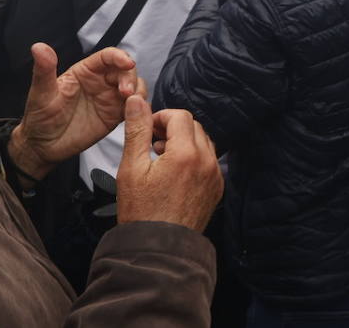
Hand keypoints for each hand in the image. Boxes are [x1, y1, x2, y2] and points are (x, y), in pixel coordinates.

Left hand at [8, 43, 141, 179]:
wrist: (43, 147)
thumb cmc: (39, 118)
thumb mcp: (41, 94)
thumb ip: (44, 70)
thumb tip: (38, 47)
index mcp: (84, 71)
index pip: (107, 57)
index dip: (120, 57)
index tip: (127, 63)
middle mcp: (100, 81)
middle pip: (125, 70)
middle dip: (130, 78)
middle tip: (126, 93)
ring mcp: (109, 98)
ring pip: (134, 86)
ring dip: (138, 92)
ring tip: (131, 103)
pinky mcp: (115, 116)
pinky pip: (134, 107)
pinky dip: (140, 108)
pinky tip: (137, 113)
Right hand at [116, 96, 222, 230]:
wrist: (159, 249)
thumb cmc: (141, 211)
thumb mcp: (131, 168)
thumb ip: (136, 130)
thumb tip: (137, 100)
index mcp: (186, 154)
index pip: (180, 116)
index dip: (161, 117)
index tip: (147, 128)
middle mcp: (206, 162)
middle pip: (194, 127)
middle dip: (173, 128)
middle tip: (152, 142)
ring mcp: (214, 176)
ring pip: (203, 142)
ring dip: (184, 142)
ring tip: (161, 157)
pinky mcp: (216, 188)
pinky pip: (209, 161)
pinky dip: (194, 158)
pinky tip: (175, 173)